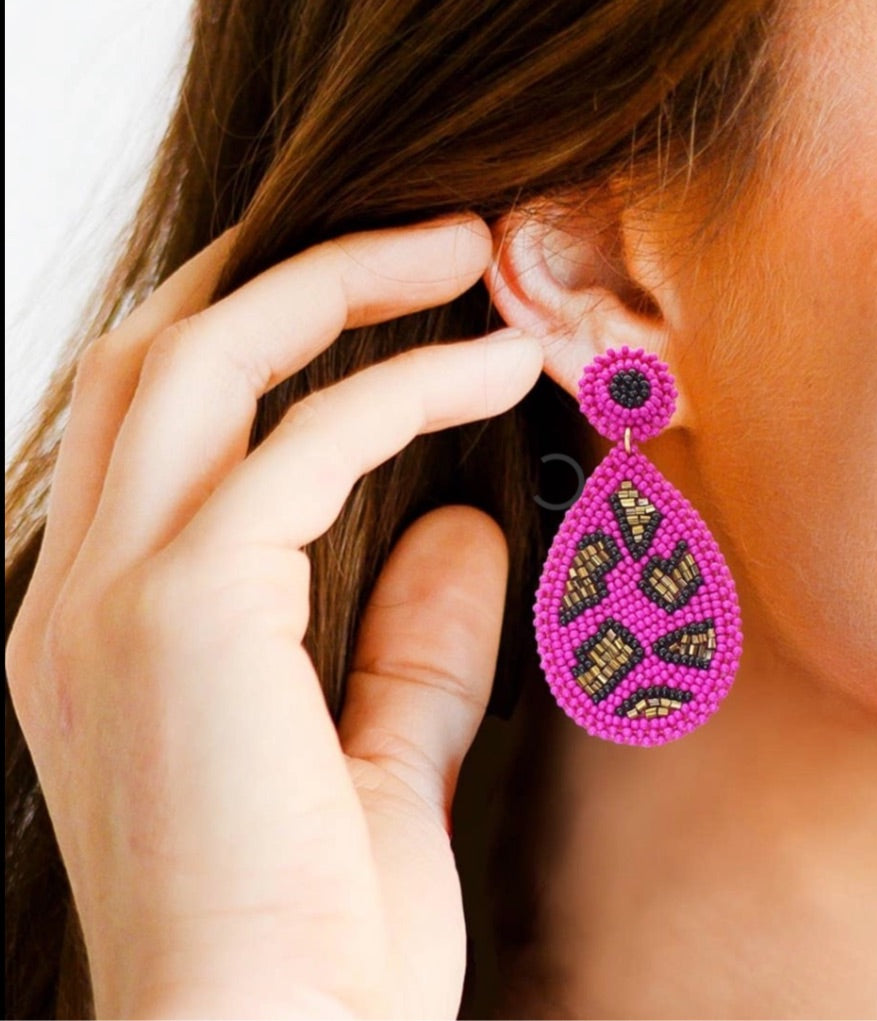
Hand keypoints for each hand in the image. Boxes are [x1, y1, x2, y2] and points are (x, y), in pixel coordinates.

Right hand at [5, 215, 542, 1017]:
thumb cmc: (317, 944)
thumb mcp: (372, 763)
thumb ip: (411, 643)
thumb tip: (460, 529)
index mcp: (103, 630)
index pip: (156, 425)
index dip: (260, 332)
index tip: (377, 295)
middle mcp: (77, 595)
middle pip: (155, 353)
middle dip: (288, 269)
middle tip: (430, 236)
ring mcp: (109, 599)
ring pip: (198, 358)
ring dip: (339, 286)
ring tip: (465, 253)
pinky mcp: (179, 615)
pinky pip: (299, 444)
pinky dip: (400, 385)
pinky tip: (495, 368)